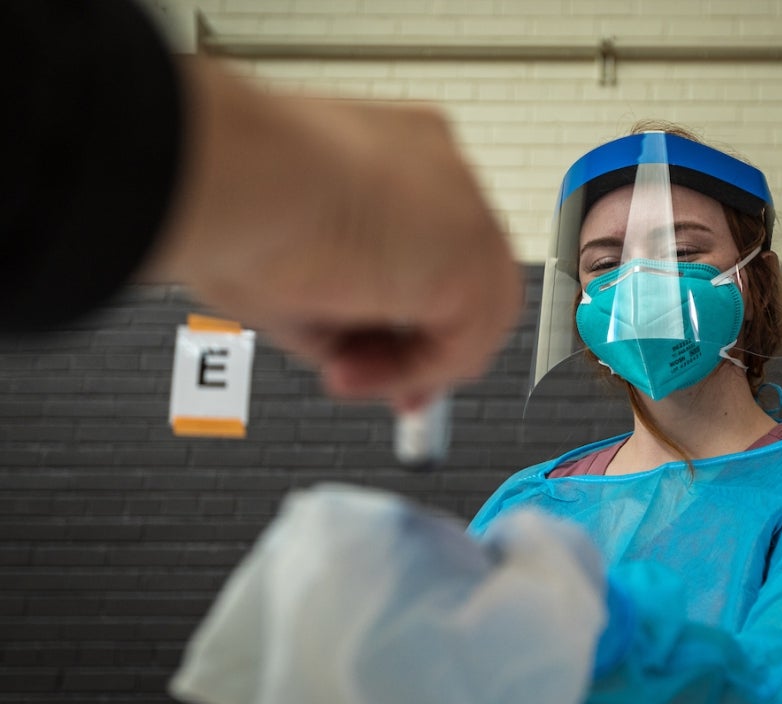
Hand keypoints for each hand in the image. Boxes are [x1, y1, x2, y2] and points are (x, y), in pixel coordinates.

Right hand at [144, 59, 521, 408]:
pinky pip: (465, 343)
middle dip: (431, 345)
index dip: (410, 308)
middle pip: (467, 277)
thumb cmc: (225, 198)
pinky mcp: (471, 254)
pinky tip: (351, 371)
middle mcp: (440, 172)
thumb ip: (339, 309)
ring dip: (414, 364)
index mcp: (396, 154)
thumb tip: (353, 358)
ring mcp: (464, 208)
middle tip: (386, 390)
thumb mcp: (289, 265)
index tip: (375, 353)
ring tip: (343, 375)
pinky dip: (411, 374)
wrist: (224, 167)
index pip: (429, 242)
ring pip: (476, 312)